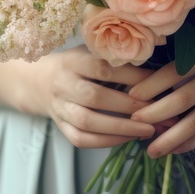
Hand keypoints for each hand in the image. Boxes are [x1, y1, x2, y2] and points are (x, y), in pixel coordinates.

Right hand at [34, 46, 156, 148]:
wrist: (39, 81)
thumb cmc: (77, 64)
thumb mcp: (91, 51)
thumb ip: (115, 58)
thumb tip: (155, 68)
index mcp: (73, 60)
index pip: (102, 68)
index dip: (130, 76)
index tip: (156, 82)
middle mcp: (63, 84)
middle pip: (94, 97)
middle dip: (128, 106)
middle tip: (156, 110)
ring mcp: (59, 107)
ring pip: (87, 122)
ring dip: (120, 128)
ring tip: (148, 130)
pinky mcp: (60, 126)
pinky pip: (81, 139)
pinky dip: (106, 142)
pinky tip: (128, 138)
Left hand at [127, 38, 194, 157]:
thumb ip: (182, 66)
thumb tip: (146, 92)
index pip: (176, 70)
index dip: (152, 85)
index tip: (131, 97)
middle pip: (185, 98)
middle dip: (157, 114)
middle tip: (136, 124)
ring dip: (173, 137)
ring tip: (152, 150)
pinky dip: (194, 141)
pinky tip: (176, 149)